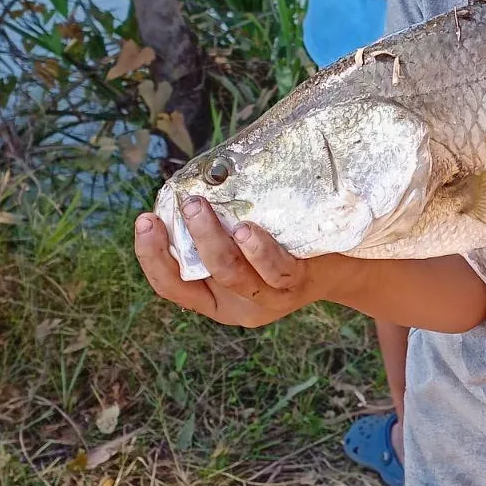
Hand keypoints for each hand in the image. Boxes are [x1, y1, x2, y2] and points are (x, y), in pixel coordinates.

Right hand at [135, 197, 320, 327]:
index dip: (152, 256)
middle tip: (183, 204)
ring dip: (212, 240)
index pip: (171, 285)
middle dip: (182, 241)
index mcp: (215, 298)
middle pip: (195, 280)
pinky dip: (258, 250)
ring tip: (200, 208)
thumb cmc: (284, 248)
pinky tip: (246, 229)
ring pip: (232, 274)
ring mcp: (268, 298)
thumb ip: (220, 229)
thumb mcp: (246, 247)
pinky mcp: (296, 285)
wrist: (340, 269)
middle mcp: (237, 305)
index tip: (145, 220)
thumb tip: (195, 180)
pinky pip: (275, 271)